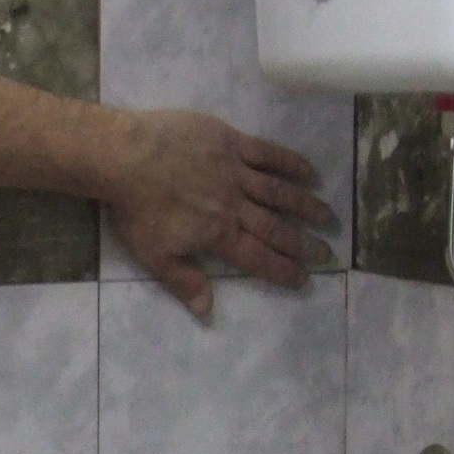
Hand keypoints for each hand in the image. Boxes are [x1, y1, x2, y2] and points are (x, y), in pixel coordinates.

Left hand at [104, 109, 337, 318]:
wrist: (125, 157)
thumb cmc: (136, 209)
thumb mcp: (154, 256)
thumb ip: (184, 282)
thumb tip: (208, 310)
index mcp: (219, 235)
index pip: (259, 257)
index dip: (284, 269)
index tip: (305, 278)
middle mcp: (235, 206)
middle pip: (276, 228)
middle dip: (303, 243)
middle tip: (327, 253)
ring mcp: (236, 172)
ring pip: (279, 192)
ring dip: (306, 205)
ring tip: (328, 215)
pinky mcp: (231, 143)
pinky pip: (267, 154)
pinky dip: (290, 163)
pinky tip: (309, 172)